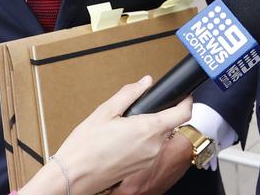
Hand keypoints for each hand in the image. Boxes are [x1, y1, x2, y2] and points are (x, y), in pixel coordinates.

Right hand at [20, 77, 191, 194]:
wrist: (73, 177)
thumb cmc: (85, 147)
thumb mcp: (105, 111)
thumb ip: (129, 94)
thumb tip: (145, 82)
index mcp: (148, 129)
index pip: (183, 113)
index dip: (186, 101)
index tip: (183, 95)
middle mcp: (154, 146)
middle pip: (170, 124)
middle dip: (159, 114)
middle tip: (138, 111)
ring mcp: (149, 159)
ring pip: (159, 137)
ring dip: (149, 129)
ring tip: (124, 127)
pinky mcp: (142, 168)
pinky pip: (150, 149)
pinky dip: (142, 141)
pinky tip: (122, 141)